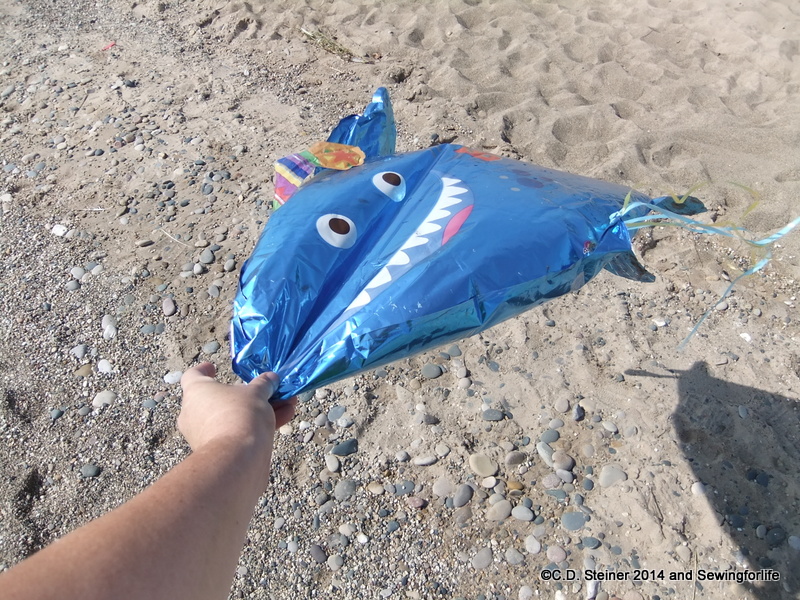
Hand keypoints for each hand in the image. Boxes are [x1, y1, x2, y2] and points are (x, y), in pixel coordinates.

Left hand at [178, 362, 296, 452]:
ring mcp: (204, 434)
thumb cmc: (239, 414)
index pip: (192, 376)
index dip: (203, 370)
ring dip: (259, 409)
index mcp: (196, 392)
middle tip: (266, 390)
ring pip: (233, 416)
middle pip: (220, 398)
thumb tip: (271, 378)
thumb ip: (263, 384)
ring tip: (286, 403)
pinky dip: (257, 425)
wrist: (236, 459)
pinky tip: (285, 417)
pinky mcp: (218, 451)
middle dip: (246, 394)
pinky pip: (237, 432)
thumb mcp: (256, 394)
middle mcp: (194, 413)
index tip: (213, 368)